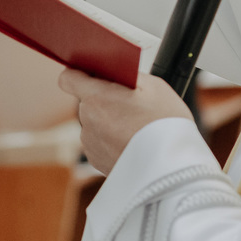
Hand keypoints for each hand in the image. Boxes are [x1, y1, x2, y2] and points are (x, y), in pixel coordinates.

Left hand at [58, 70, 192, 172]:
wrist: (171, 167)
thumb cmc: (165, 123)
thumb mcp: (153, 86)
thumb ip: (126, 75)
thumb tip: (115, 72)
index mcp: (96, 97)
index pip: (68, 78)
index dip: (80, 74)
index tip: (94, 76)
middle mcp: (86, 119)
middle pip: (87, 101)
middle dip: (105, 99)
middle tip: (131, 105)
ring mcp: (89, 142)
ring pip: (95, 123)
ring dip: (109, 122)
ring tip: (136, 128)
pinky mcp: (95, 160)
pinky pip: (99, 142)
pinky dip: (112, 141)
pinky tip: (133, 143)